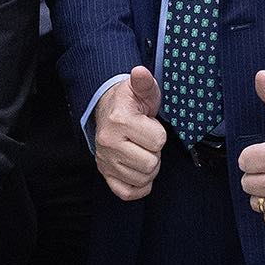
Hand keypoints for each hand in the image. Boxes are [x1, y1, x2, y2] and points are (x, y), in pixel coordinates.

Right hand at [91, 65, 166, 201]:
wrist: (107, 110)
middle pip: (151, 163)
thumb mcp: (141, 90)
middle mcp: (109, 143)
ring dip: (148, 168)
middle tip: (145, 141)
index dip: (159, 134)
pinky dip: (138, 186)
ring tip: (140, 151)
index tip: (149, 125)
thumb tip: (140, 72)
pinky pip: (127, 192)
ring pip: (143, 178)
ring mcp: (106, 161)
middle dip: (154, 152)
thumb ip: (145, 82)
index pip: (158, 140)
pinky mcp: (105, 174)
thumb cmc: (130, 102)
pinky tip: (138, 170)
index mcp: (120, 121)